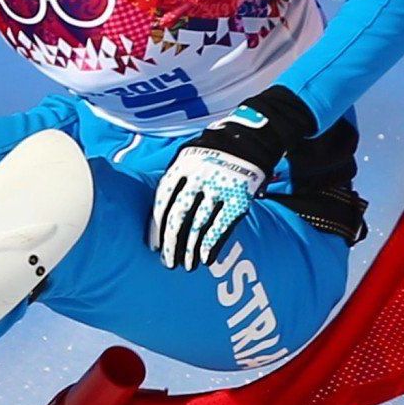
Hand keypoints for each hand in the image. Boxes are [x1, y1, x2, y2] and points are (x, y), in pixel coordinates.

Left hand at [150, 86, 316, 269]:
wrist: (250, 139)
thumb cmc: (213, 152)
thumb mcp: (187, 155)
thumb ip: (174, 179)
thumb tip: (157, 212)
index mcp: (182, 167)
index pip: (163, 201)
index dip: (156, 226)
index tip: (153, 245)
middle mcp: (199, 178)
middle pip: (179, 216)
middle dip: (171, 243)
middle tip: (167, 261)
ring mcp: (220, 189)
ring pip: (199, 225)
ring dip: (190, 249)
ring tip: (186, 265)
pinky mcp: (239, 199)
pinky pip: (222, 226)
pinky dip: (212, 245)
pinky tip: (205, 258)